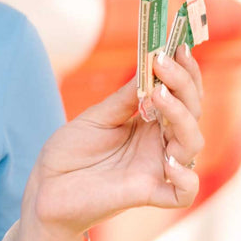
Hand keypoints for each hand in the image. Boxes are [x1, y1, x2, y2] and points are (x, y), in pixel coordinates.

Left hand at [23, 45, 203, 240]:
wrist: (47, 187)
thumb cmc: (71, 151)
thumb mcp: (96, 116)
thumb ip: (124, 98)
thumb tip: (150, 67)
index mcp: (149, 122)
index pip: (180, 95)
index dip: (185, 72)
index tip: (179, 46)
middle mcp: (159, 143)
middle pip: (191, 114)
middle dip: (183, 86)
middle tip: (163, 63)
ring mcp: (157, 168)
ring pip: (192, 145)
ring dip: (182, 118)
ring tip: (159, 96)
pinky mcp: (148, 194)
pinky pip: (183, 192)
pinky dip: (185, 177)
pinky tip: (168, 160)